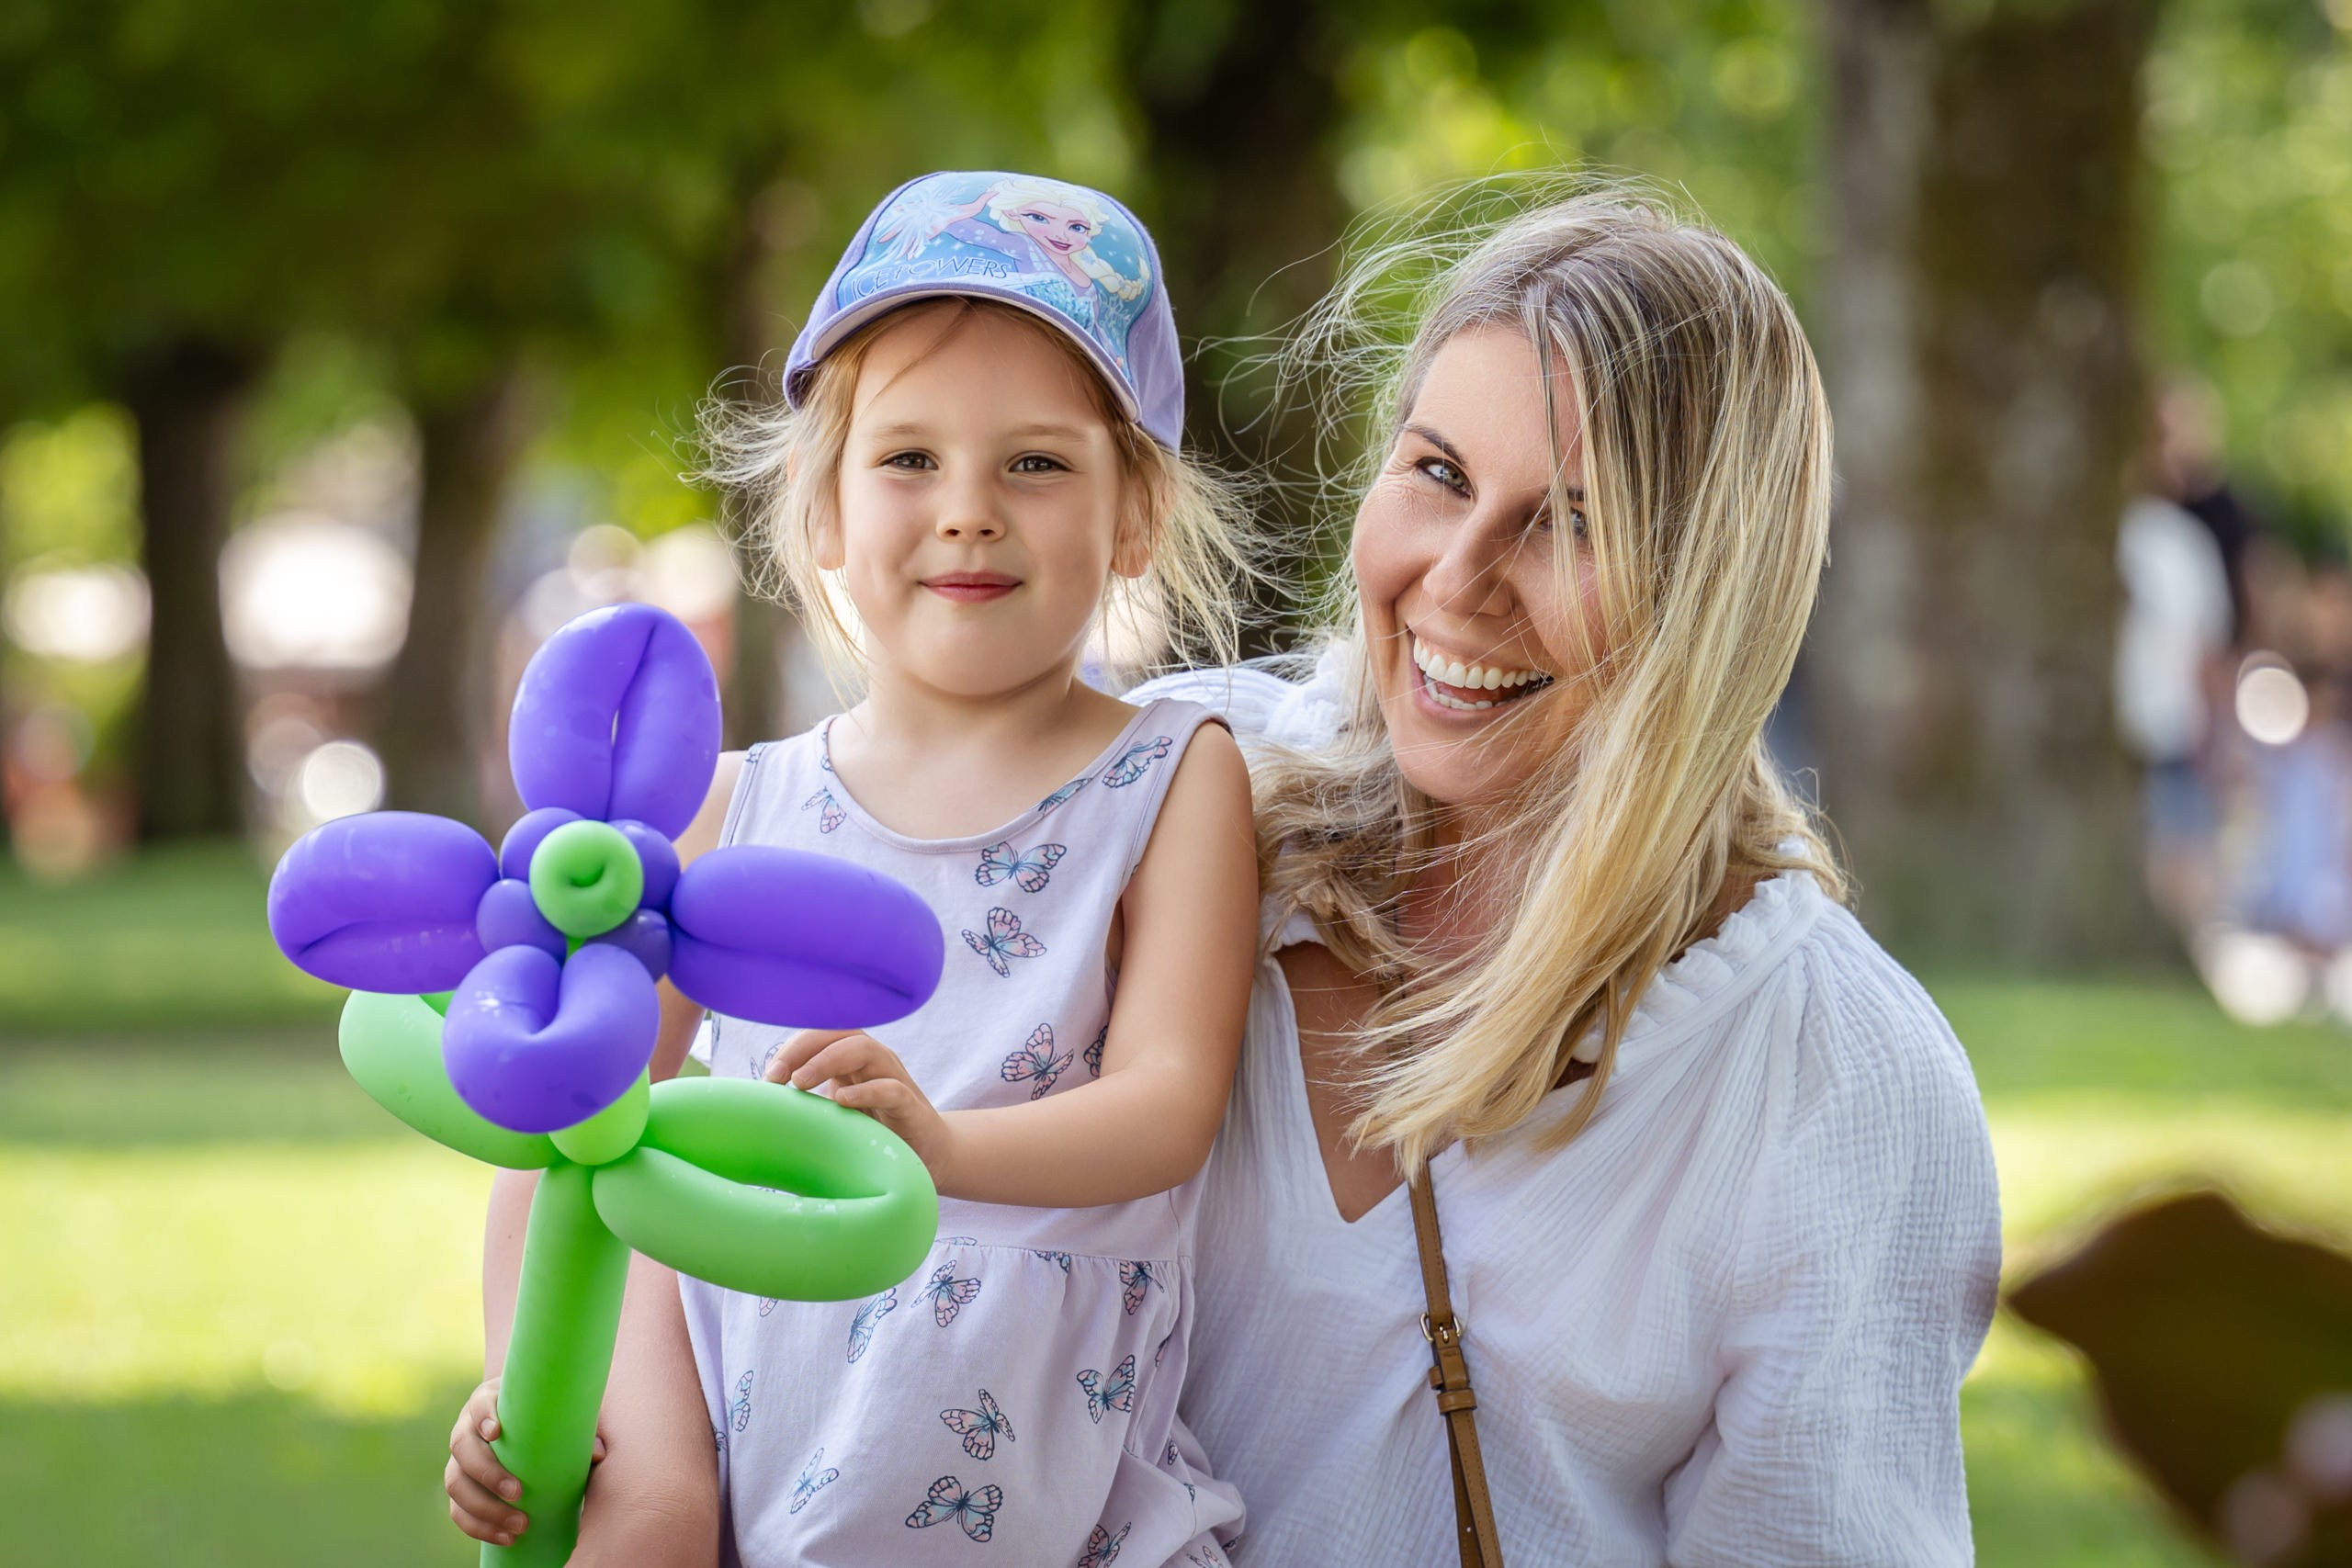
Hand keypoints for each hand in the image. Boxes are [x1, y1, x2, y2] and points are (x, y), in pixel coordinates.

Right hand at [445, 1376, 605, 1545]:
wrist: (533, 1435)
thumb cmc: (549, 1419)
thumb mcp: (563, 1417)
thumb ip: (581, 1429)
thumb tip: (598, 1453)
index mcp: (492, 1401)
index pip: (479, 1401)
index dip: (482, 1415)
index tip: (495, 1432)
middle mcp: (468, 1428)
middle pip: (461, 1446)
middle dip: (487, 1472)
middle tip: (518, 1492)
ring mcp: (460, 1459)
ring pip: (455, 1483)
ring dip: (484, 1508)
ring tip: (520, 1525)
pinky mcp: (461, 1487)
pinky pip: (457, 1511)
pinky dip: (478, 1527)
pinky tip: (506, 1538)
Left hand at [767, 1029, 954, 1183]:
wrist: (926, 1158)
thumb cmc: (874, 1135)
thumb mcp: (836, 1115)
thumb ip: (808, 1104)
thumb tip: (759, 1108)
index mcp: (853, 1061)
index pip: (822, 1035)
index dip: (793, 1047)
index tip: (769, 1077)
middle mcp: (875, 1062)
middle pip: (841, 1032)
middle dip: (805, 1047)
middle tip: (778, 1076)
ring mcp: (895, 1081)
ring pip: (866, 1049)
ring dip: (829, 1060)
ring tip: (802, 1082)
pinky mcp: (911, 1107)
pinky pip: (892, 1088)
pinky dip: (866, 1091)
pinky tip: (842, 1101)